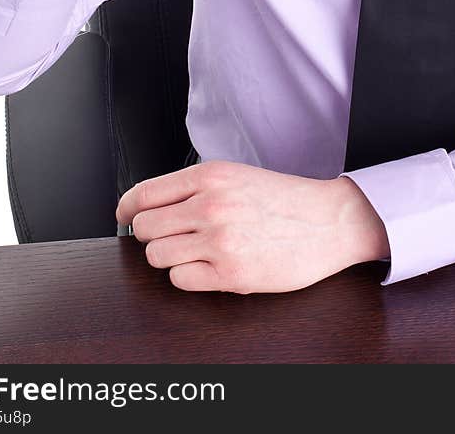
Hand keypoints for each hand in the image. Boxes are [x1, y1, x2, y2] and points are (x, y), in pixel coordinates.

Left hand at [115, 159, 389, 293]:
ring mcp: (219, 241)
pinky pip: (180, 280)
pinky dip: (188, 276)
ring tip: (195, 252)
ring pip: (157, 256)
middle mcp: (210, 206)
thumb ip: (195, 187)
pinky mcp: (230, 274)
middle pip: (144, 228)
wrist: (329, 221)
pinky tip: (209, 266)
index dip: (126, 209)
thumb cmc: (285, 199)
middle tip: (171, 236)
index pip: (143, 194)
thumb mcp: (237, 175)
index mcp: (210, 176)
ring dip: (170, 256)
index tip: (125, 217)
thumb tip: (148, 206)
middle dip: (151, 235)